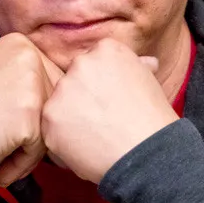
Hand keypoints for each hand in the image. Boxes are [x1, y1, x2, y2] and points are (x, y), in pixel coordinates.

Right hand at [0, 33, 61, 186]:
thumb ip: (30, 83)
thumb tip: (75, 103)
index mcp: (20, 43)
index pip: (55, 86)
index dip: (37, 117)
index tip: (6, 128)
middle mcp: (28, 55)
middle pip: (58, 106)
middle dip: (36, 135)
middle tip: (3, 147)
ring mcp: (30, 81)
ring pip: (53, 127)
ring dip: (30, 152)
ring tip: (0, 157)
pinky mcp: (29, 112)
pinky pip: (42, 147)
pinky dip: (22, 164)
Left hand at [41, 39, 177, 183]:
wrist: (147, 152)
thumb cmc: (153, 121)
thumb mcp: (150, 83)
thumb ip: (137, 69)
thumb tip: (148, 63)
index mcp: (106, 50)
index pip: (92, 62)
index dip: (100, 84)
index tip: (110, 100)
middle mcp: (81, 64)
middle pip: (72, 80)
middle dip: (82, 99)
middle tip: (102, 120)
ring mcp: (63, 90)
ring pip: (59, 104)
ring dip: (71, 120)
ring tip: (96, 136)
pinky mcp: (50, 118)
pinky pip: (52, 130)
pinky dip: (64, 141)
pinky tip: (87, 147)